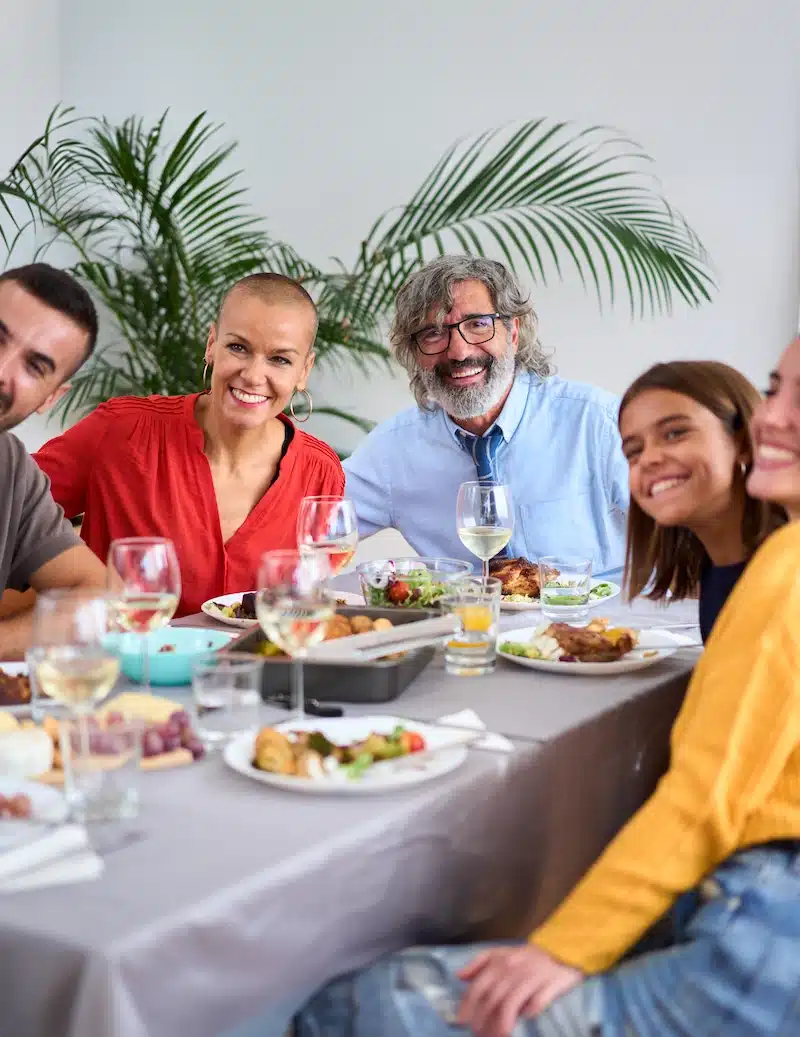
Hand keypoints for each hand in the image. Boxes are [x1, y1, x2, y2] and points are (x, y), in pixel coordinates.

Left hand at [457, 944, 582, 1036]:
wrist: (561, 952)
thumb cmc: (527, 958)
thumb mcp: (501, 954)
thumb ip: (479, 963)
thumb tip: (459, 976)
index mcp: (500, 961)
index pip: (479, 986)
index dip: (468, 1005)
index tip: (462, 1022)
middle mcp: (513, 968)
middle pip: (492, 998)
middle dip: (483, 1020)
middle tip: (479, 1035)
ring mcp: (531, 976)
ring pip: (510, 1004)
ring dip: (501, 1024)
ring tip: (497, 1036)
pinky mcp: (550, 984)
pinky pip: (536, 1003)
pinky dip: (528, 1013)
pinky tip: (523, 1022)